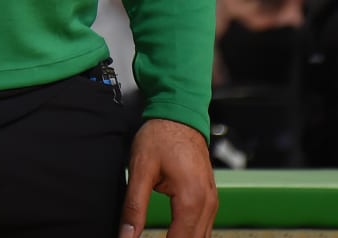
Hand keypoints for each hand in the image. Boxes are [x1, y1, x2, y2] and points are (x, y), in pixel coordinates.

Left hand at [119, 119, 217, 237]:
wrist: (180, 113)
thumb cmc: (162, 135)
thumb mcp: (141, 170)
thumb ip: (134, 207)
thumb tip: (126, 235)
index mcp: (191, 198)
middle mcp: (207, 202)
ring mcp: (211, 200)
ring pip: (202, 237)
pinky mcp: (209, 197)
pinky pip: (204, 227)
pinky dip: (190, 235)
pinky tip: (175, 237)